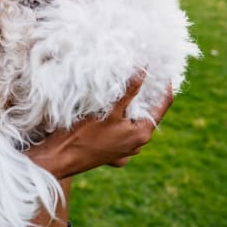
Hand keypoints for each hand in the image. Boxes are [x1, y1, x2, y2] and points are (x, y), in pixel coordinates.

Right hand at [26, 72, 172, 177]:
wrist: (61, 158)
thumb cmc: (83, 134)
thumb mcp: (109, 110)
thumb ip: (129, 91)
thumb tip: (144, 70)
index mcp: (142, 134)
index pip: (163, 105)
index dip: (164, 86)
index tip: (162, 69)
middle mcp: (138, 144)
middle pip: (150, 113)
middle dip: (147, 94)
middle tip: (143, 73)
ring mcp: (127, 149)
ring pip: (136, 121)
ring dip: (133, 106)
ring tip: (127, 86)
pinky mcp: (115, 151)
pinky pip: (125, 130)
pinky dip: (123, 117)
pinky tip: (113, 108)